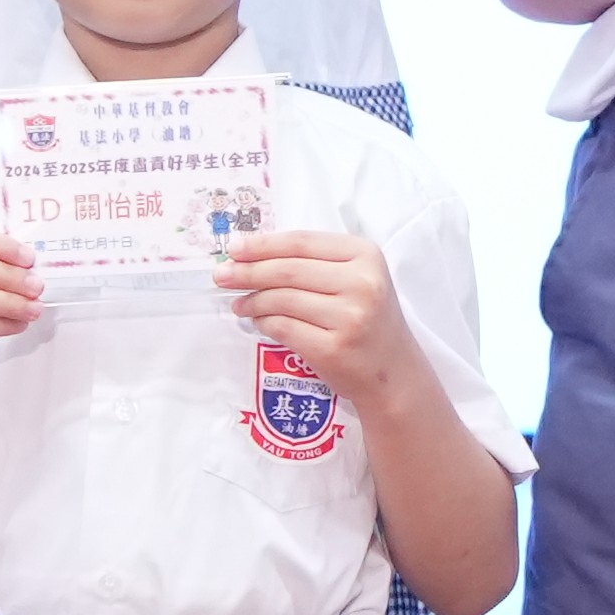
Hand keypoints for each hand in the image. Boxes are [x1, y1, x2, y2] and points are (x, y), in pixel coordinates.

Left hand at [215, 225, 413, 409]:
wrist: (392, 371)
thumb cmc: (367, 319)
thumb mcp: (355, 278)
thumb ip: (314, 262)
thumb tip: (248, 254)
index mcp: (365, 255)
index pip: (302, 242)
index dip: (263, 244)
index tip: (233, 248)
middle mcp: (361, 283)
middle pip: (288, 270)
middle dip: (247, 271)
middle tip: (221, 276)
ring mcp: (349, 317)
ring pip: (282, 299)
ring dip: (252, 300)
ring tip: (239, 303)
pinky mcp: (333, 348)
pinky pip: (283, 328)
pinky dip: (264, 322)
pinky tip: (257, 321)